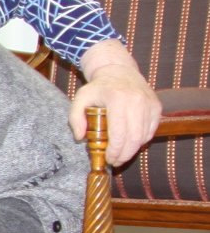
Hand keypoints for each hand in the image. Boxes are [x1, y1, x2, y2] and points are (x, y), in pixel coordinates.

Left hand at [70, 42, 160, 165]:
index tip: (108, 159)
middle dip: (125, 155)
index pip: (120, 133)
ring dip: (133, 150)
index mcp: (118, 99)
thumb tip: (80, 138)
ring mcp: (150, 103)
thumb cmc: (98, 87)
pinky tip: (130, 143)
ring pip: (145, 136)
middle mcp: (137, 101)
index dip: (115, 151)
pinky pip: (151, 130)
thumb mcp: (80, 98)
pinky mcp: (157, 106)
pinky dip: (141, 140)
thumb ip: (75, 118)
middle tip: (115, 162)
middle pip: (134, 138)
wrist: (118, 70)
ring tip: (121, 154)